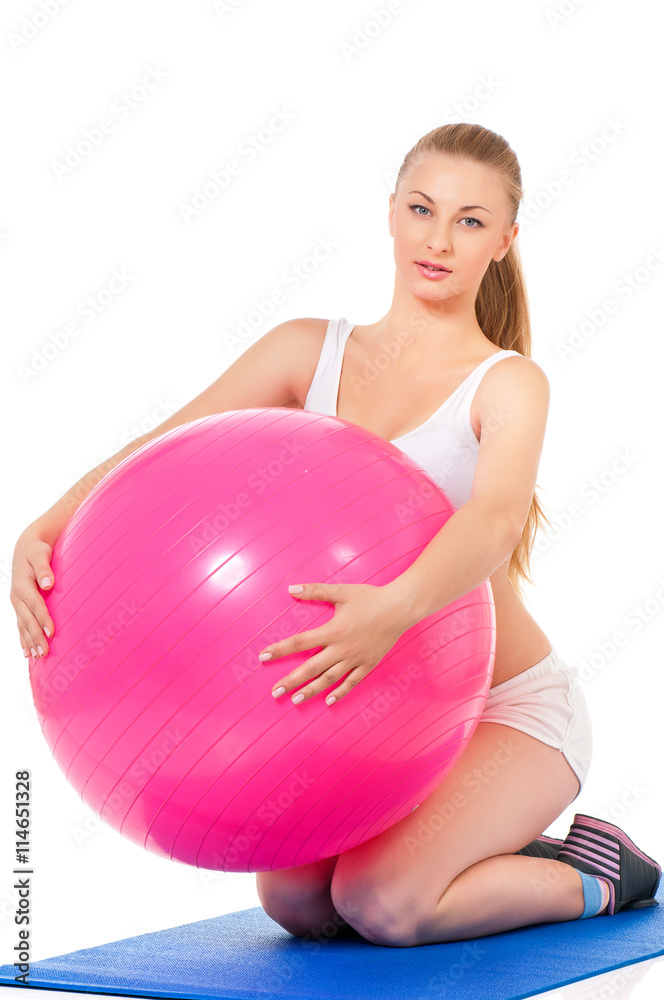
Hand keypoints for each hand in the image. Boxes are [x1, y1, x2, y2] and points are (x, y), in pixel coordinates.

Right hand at [10, 530, 55, 660]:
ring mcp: (17, 603)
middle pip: (28, 620)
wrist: (25, 549)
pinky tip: (27, 652)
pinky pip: (20, 626)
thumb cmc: (37, 551)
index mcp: (22, 585)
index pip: (35, 605)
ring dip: (30, 642)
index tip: (52, 633)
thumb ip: (44, 569)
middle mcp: (17, 597)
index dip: (43, 619)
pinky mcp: (19, 607)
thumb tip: (48, 584)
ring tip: (38, 657)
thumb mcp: (40, 554)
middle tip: (45, 653)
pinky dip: (23, 639)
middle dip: (36, 638)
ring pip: (23, 626)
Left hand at [261, 581, 412, 705]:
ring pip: (329, 679)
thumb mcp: (342, 591)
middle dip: (291, 681)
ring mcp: (356, 659)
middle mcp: (342, 649)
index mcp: (333, 630)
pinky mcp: (368, 664)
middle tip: (275, 692)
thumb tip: (291, 589)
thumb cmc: (370, 598)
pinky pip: (352, 681)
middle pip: (311, 668)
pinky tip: (329, 701)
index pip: (300, 642)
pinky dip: (340, 692)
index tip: (263, 656)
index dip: (280, 649)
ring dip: (311, 690)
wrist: (401, 608)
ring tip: (295, 700)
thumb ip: (315, 591)